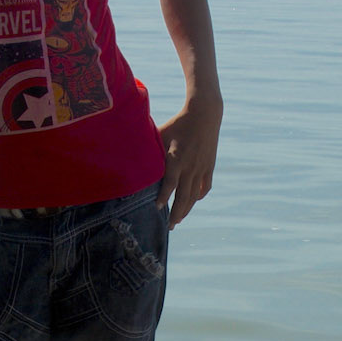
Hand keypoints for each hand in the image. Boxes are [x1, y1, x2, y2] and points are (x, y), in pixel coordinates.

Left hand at [156, 95, 220, 227]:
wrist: (204, 113)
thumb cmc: (177, 123)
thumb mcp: (160, 134)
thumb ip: (150, 149)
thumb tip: (132, 160)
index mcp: (176, 158)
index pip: (170, 183)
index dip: (164, 197)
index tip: (157, 208)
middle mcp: (190, 166)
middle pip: (184, 196)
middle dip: (176, 213)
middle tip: (169, 227)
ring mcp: (201, 167)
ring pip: (194, 195)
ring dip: (186, 210)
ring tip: (178, 220)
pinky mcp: (209, 166)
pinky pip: (205, 187)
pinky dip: (199, 196)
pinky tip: (192, 202)